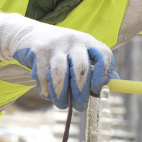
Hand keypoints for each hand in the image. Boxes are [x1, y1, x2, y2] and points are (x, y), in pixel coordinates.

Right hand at [0, 14, 115, 110]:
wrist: (31, 35)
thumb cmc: (61, 51)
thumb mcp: (80, 54)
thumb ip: (95, 68)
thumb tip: (111, 88)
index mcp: (88, 42)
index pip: (103, 55)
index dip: (103, 74)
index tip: (97, 89)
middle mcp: (74, 41)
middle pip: (81, 68)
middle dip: (80, 92)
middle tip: (80, 106)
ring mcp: (55, 46)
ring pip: (59, 73)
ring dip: (61, 94)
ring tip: (62, 104)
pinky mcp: (38, 52)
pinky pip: (43, 76)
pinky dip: (46, 89)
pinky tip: (48, 94)